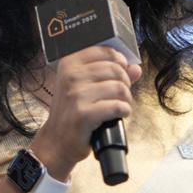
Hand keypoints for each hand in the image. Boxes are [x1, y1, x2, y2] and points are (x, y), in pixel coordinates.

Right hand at [30, 46, 141, 178]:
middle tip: (120, 93)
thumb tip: (135, 68)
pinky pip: (117, 106)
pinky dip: (124, 111)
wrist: (57, 141)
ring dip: (126, 98)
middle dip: (125, 82)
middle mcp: (71, 76)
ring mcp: (76, 95)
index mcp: (70, 63)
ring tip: (120, 104)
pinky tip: (119, 114)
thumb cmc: (72, 112)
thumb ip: (111, 74)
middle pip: (116, 69)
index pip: (106, 51)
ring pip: (119, 87)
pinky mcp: (83, 114)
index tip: (120, 73)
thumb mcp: (85, 87)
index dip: (120, 62)